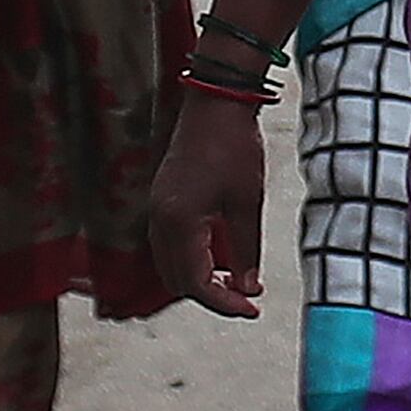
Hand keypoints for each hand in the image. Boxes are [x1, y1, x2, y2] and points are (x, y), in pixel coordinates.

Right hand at [149, 93, 270, 318]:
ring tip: (235, 279)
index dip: (224, 303)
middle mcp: (160, 220)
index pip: (195, 284)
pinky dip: (192, 256)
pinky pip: (170, 242)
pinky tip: (220, 252)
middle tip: (246, 298)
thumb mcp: (247, 203)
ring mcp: (157, 208)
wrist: (216, 101)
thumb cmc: (234, 147)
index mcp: (179, 224)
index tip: (252, 309)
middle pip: (177, 279)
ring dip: (199, 277)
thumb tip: (247, 288)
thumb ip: (245, 250)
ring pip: (171, 262)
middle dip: (211, 294)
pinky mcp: (162, 198)